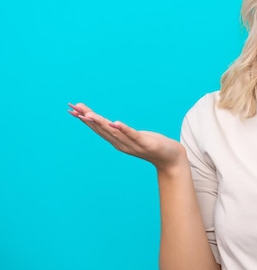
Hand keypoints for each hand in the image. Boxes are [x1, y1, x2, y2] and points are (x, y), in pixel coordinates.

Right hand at [68, 102, 186, 170]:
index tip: (72, 110)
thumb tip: (109, 123)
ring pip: (114, 132)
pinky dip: (123, 129)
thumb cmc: (152, 146)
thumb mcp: (133, 137)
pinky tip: (115, 122)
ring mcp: (133, 144)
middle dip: (87, 119)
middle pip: (102, 129)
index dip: (85, 120)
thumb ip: (121, 132)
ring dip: (101, 123)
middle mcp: (122, 144)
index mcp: (118, 141)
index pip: (98, 129)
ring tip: (89, 114)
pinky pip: (133, 135)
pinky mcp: (146, 143)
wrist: (171, 159)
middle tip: (73, 109)